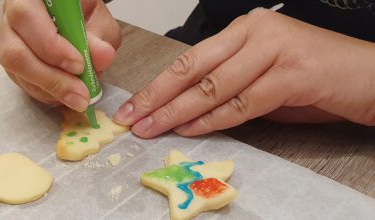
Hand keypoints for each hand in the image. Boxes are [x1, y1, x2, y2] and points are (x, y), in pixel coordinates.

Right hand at [0, 0, 120, 111]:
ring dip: (50, 90)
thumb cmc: (80, 13)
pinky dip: (48, 94)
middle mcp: (10, 20)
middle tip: (80, 93)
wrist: (71, 19)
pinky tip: (67, 94)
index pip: (26, 18)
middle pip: (15, 54)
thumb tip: (102, 57)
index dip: (50, 46)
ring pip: (17, 74)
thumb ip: (100, 35)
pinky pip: (24, 84)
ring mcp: (7, 44)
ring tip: (78, 97)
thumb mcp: (96, 18)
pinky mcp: (12, 66)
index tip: (79, 65)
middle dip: (50, 79)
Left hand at [112, 8, 374, 137]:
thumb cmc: (317, 78)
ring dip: (178, 112)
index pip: (190, 59)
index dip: (157, 85)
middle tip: (132, 118)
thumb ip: (228, 87)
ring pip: (213, 86)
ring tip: (153, 128)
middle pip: (193, 68)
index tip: (134, 106)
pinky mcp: (293, 73)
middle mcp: (256, 31)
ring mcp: (275, 48)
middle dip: (157, 97)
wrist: (371, 77)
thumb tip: (184, 110)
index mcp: (244, 29)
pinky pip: (242, 102)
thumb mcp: (262, 77)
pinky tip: (191, 129)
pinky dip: (213, 119)